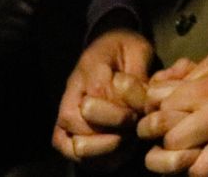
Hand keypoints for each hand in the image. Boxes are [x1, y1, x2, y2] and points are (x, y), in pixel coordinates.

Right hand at [52, 29, 154, 164]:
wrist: (108, 47)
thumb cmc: (125, 49)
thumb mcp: (137, 50)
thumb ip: (138, 74)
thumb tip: (141, 100)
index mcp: (90, 67)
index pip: (97, 95)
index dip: (118, 112)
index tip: (136, 114)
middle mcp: (72, 92)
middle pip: (78, 124)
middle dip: (110, 133)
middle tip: (131, 131)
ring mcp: (66, 112)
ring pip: (74, 145)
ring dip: (104, 151)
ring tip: (127, 145)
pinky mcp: (66, 129)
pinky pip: (72, 154)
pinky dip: (97, 161)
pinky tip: (119, 154)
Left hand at [137, 47, 207, 175]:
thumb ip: (183, 75)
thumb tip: (154, 88)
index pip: (163, 109)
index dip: (152, 113)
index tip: (153, 115)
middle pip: (173, 142)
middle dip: (162, 142)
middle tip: (162, 140)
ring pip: (198, 171)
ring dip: (186, 167)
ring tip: (184, 159)